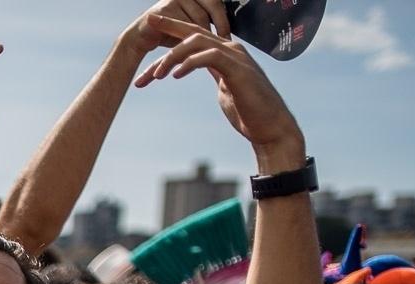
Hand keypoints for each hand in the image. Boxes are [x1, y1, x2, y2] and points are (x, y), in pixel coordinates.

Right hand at [121, 0, 229, 58]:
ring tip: (209, 49)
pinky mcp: (165, 10)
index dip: (225, 20)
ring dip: (205, 35)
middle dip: (220, 25)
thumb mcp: (192, 28)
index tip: (229, 38)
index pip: (217, 3)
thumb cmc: (168, 36)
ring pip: (200, 18)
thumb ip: (207, 26)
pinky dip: (190, 40)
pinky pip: (184, 26)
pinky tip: (193, 51)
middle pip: (213, 5)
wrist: (141, 39)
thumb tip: (229, 36)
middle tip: (225, 43)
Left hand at [135, 16, 304, 162]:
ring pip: (197, 42)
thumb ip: (216, 76)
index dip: (173, 28)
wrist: (269, 128)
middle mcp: (231, 49)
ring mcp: (236, 57)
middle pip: (193, 32)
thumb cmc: (248, 112)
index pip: (195, 35)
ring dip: (172, 56)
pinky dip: (190, 63)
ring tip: (156, 75)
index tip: (151, 25)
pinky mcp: (238, 70)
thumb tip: (204, 74)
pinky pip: (210, 57)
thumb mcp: (225, 89)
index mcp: (225, 53)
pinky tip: (176, 74)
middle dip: (167, 30)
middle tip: (145, 30)